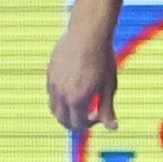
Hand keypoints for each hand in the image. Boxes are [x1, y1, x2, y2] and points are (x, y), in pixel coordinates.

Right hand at [47, 9, 123, 133]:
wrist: (88, 33)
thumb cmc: (103, 59)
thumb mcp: (108, 86)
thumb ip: (108, 109)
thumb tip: (113, 128)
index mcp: (77, 100)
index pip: (78, 126)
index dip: (90, 124)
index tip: (100, 114)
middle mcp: (61, 94)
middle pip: (63, 120)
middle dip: (76, 121)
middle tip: (90, 112)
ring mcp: (53, 84)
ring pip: (54, 108)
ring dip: (66, 111)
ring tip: (81, 100)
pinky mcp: (49, 73)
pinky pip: (51, 93)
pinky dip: (61, 97)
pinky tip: (75, 84)